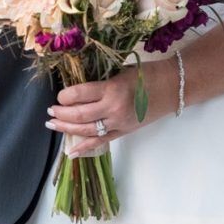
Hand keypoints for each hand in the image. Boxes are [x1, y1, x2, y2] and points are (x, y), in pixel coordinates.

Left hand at [46, 60, 176, 158]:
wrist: (173, 87)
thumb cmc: (148, 74)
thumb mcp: (120, 72)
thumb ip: (101, 82)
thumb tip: (78, 89)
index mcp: (112, 89)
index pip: (80, 94)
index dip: (65, 96)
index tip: (59, 95)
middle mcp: (114, 108)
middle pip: (80, 115)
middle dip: (61, 114)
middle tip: (49, 111)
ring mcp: (119, 123)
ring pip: (87, 130)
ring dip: (67, 129)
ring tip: (53, 125)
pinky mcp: (125, 132)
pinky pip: (101, 141)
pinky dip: (85, 147)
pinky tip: (72, 152)